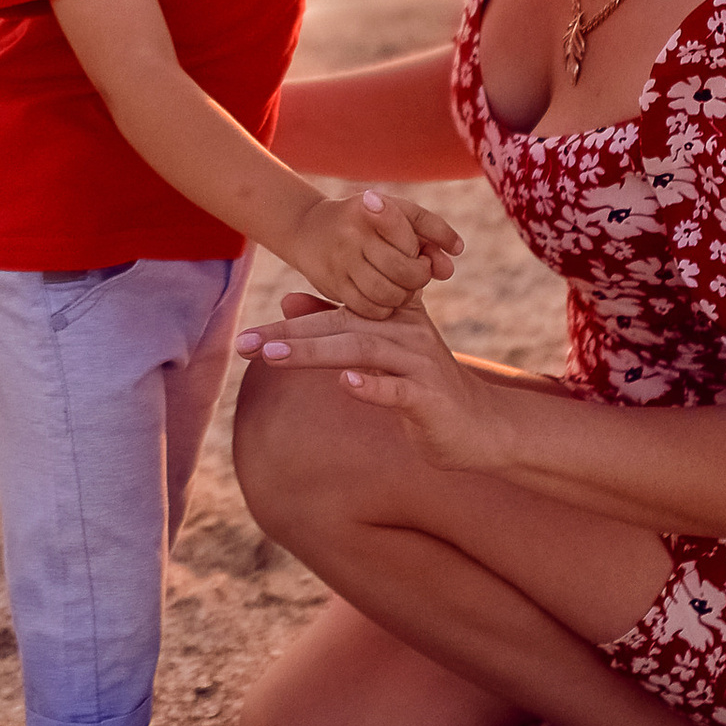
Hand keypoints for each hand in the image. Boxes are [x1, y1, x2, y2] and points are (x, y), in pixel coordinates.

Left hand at [234, 289, 495, 465]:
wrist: (482, 426)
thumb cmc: (425, 389)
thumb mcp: (381, 352)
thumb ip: (338, 323)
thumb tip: (288, 299)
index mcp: (393, 316)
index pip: (335, 312)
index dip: (289, 319)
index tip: (243, 333)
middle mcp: (406, 331)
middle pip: (341, 326)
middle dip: (289, 334)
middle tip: (244, 344)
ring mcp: (420, 362)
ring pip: (362, 349)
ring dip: (315, 351)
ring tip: (274, 355)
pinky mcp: (431, 397)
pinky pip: (399, 389)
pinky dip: (372, 386)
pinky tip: (344, 384)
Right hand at [276, 185, 460, 321]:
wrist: (307, 228)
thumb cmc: (365, 220)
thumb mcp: (397, 213)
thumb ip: (430, 233)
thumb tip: (452, 262)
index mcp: (374, 208)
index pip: (413, 238)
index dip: (427, 255)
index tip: (424, 256)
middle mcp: (354, 233)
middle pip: (404, 270)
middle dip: (418, 278)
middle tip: (415, 275)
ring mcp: (341, 260)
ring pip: (387, 293)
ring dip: (402, 296)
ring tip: (400, 287)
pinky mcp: (332, 284)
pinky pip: (368, 308)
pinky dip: (383, 309)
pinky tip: (383, 298)